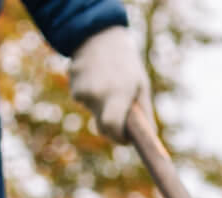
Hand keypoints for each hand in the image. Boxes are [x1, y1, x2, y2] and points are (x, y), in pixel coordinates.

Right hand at [69, 26, 152, 142]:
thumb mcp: (142, 85)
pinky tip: (96, 78)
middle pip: (101, 126)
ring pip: (93, 112)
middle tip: (120, 114)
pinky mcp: (72, 85)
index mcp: (117, 94)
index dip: (118, 138)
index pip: (112, 128)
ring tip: (108, 85)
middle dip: (111, 127)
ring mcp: (81, 89)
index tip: (125, 138)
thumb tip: (150, 138)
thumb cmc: (127, 63)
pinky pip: (84, 100)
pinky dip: (91, 95)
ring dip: (101, 106)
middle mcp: (97, 94)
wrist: (100, 34)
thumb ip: (145, 114)